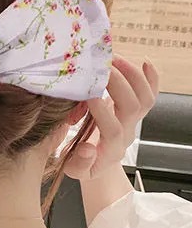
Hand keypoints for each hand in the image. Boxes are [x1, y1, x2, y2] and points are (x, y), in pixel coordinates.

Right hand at [65, 56, 158, 180]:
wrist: (99, 161)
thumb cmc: (83, 162)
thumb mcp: (75, 170)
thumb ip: (79, 164)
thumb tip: (87, 149)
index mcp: (110, 147)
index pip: (112, 129)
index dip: (102, 112)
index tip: (87, 95)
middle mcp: (126, 131)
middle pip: (131, 107)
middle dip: (117, 83)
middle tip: (98, 65)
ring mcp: (134, 120)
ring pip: (144, 97)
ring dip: (131, 75)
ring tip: (111, 57)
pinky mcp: (137, 110)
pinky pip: (151, 93)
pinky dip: (151, 77)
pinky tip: (145, 60)